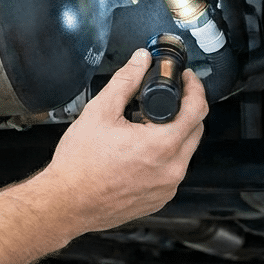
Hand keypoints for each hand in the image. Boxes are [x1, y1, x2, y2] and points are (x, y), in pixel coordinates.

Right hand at [37, 47, 207, 232]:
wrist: (66, 202)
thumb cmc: (79, 165)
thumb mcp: (99, 112)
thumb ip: (125, 81)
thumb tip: (140, 61)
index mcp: (161, 145)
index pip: (197, 109)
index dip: (194, 87)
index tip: (187, 80)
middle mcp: (171, 169)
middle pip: (196, 129)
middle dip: (184, 110)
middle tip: (164, 100)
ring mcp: (167, 187)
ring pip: (184, 152)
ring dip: (173, 135)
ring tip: (144, 128)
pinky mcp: (160, 199)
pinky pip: (172, 171)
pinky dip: (164, 157)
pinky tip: (139, 153)